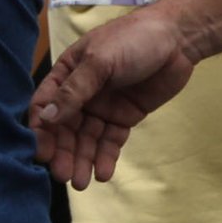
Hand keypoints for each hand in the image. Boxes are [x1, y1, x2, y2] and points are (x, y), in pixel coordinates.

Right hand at [32, 4, 197, 186]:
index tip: (42, 154)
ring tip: (82, 183)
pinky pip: (110, 141)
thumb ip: (74, 90)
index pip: (45, 105)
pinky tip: (104, 174)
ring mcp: (103, 106)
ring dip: (83, 160)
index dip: (41, 131)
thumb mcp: (100, 61)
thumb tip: (45, 118)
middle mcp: (81, 93)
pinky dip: (106, 157)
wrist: (179, 39)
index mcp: (68, 73)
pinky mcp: (124, 117)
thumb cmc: (133, 40)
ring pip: (87, 139)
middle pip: (65, 129)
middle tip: (64, 176)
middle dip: (64, 153)